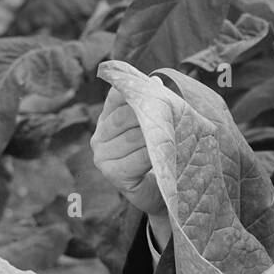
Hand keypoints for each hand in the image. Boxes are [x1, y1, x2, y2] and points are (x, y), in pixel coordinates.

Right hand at [91, 86, 166, 218]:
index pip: (116, 97)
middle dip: (151, 114)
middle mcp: (98, 138)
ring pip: (134, 137)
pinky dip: (156, 154)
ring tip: (175, 132)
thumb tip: (155, 81)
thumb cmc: (159, 155)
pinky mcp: (113, 174)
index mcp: (105, 120)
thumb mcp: (153, 127)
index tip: (158, 86)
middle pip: (125, 117)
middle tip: (173, 111)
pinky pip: (139, 157)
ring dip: (157, 134)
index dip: (136, 91)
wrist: (163, 192)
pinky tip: (166, 154)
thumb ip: (151, 106)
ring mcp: (102, 157)